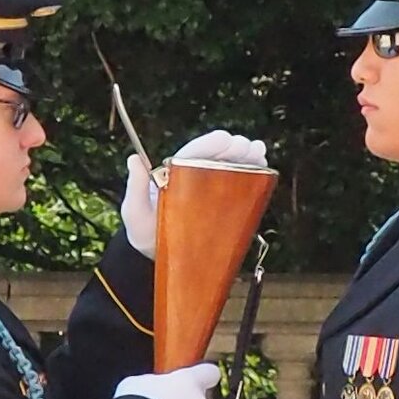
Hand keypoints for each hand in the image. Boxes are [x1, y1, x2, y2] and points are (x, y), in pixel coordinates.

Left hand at [122, 131, 266, 257]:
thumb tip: (134, 159)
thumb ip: (135, 188)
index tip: (226, 139)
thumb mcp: (134, 213)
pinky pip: (238, 189)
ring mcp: (208, 193)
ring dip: (247, 158)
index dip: (209, 145)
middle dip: (233, 149)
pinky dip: (252, 178)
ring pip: (229, 169)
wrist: (155, 260)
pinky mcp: (220, 208)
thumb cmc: (144, 234)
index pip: (192, 155)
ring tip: (260, 152)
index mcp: (174, 174)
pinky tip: (264, 169)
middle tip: (249, 147)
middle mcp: (193, 179)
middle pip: (215, 158)